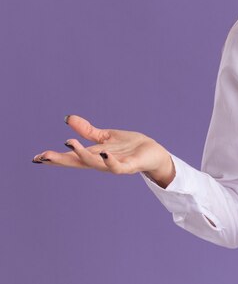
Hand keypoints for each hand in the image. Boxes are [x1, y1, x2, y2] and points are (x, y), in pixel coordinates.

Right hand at [32, 114, 174, 187]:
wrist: (153, 153)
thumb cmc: (129, 146)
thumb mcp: (106, 136)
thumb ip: (87, 131)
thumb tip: (67, 118)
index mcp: (94, 155)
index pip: (72, 157)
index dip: (55, 158)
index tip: (36, 158)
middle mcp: (101, 162)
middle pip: (78, 162)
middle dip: (60, 160)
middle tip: (43, 157)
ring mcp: (114, 165)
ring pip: (95, 164)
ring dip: (82, 155)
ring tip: (69, 144)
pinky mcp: (129, 166)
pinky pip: (117, 166)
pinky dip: (110, 162)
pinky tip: (104, 153)